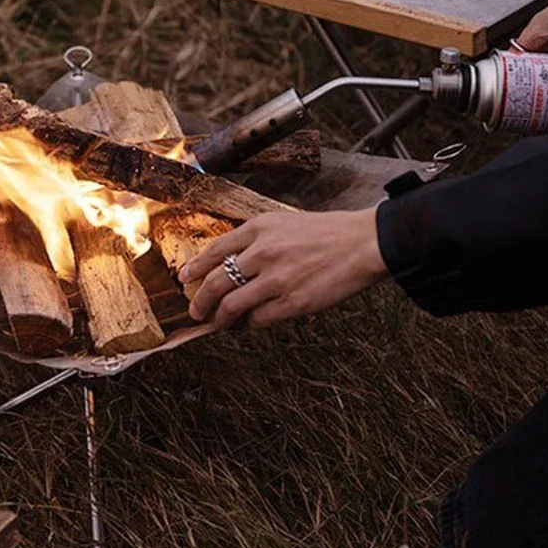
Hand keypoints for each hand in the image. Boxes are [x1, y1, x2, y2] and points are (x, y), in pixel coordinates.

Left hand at [178, 207, 389, 327]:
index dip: (194, 268)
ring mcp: (276, 279)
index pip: (214, 250)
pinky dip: (249, 323)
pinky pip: (258, 319)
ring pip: (231, 305)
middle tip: (194, 311)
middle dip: (199, 301)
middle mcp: (262, 252)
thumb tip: (231, 266)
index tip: (183, 279)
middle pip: (215, 282)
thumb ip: (256, 241)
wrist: (363, 243)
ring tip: (217, 323)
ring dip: (219, 318)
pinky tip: (249, 323)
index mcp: (258, 228)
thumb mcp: (284, 223)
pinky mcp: (292, 302)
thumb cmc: (327, 234)